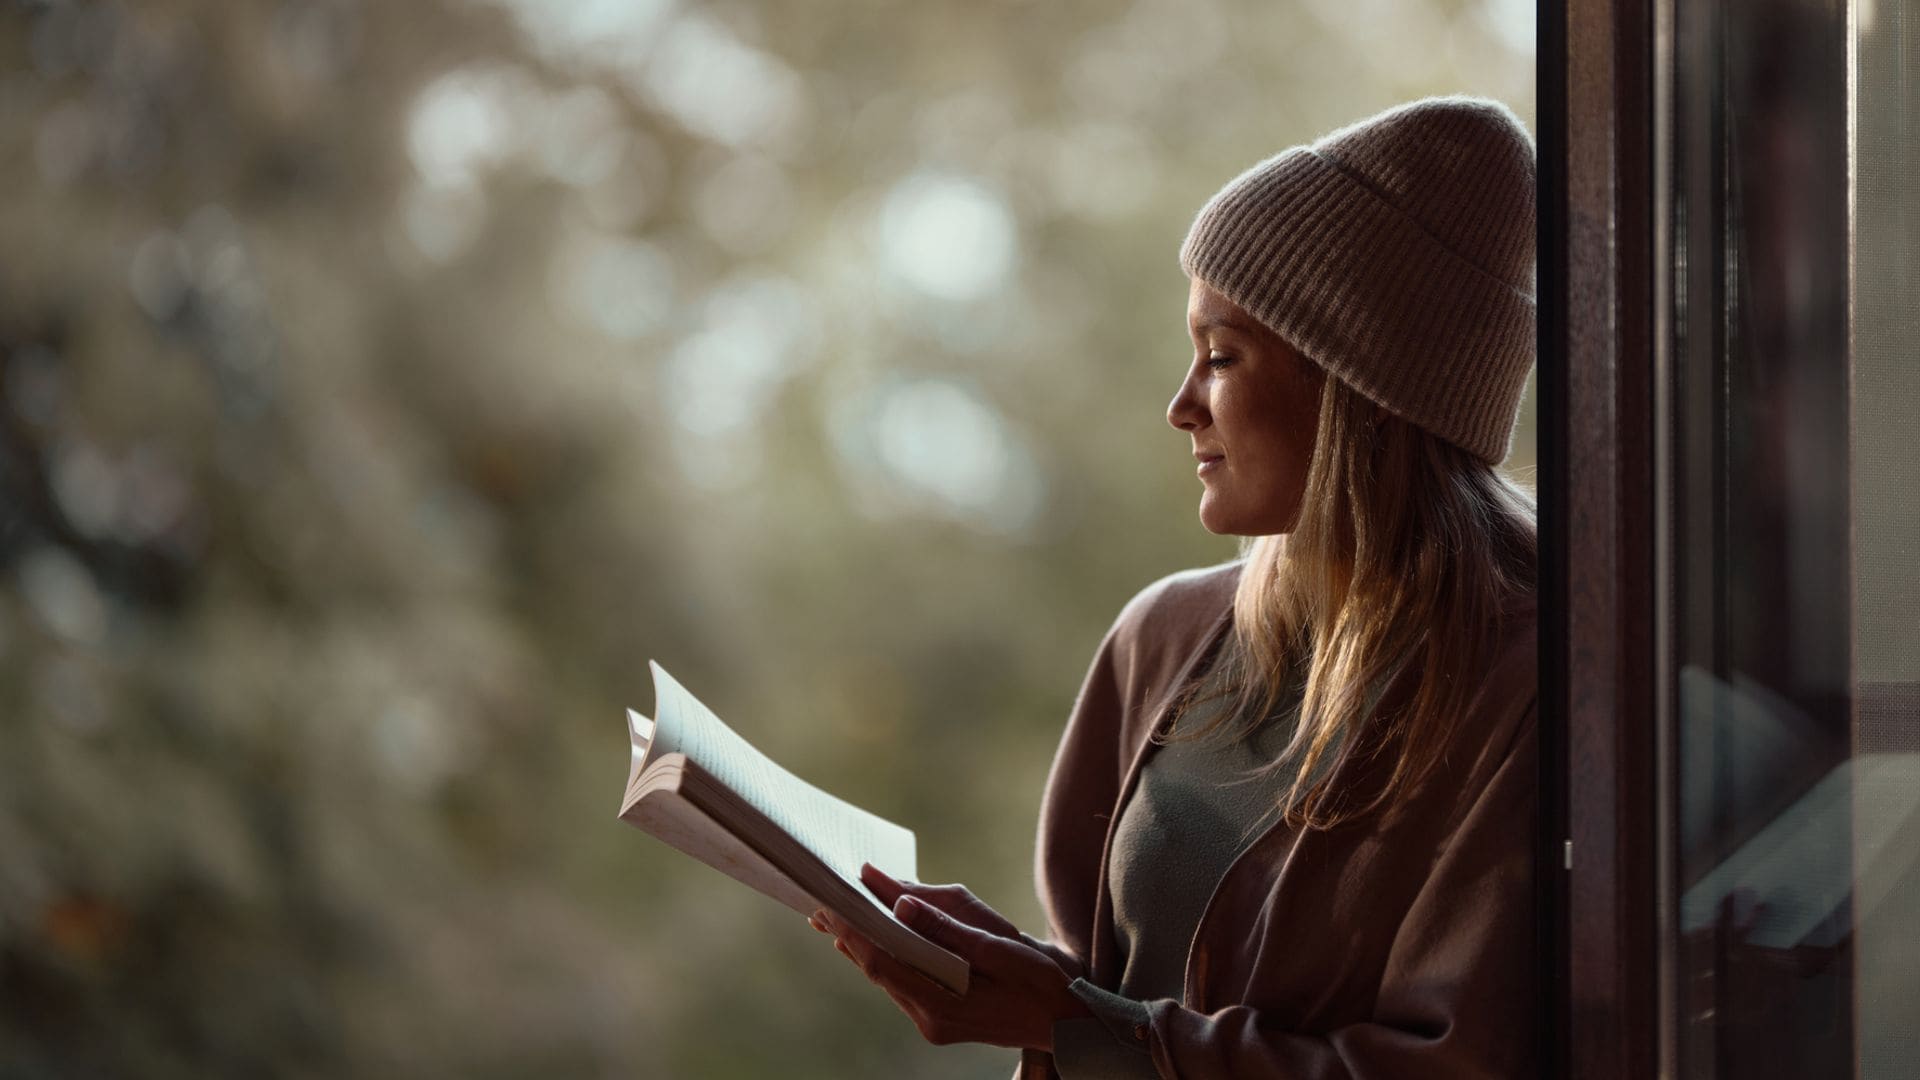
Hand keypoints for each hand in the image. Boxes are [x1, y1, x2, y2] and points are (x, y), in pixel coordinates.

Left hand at [811, 866, 1090, 1050]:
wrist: (1069, 1022)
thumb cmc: (1041, 982)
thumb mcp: (999, 948)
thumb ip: (947, 927)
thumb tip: (901, 902)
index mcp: (942, 1006)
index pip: (884, 963)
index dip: (854, 931)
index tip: (831, 903)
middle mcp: (930, 1020)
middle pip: (879, 971)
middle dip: (852, 935)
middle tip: (823, 903)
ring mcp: (934, 1024)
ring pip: (889, 977)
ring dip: (867, 945)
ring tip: (838, 916)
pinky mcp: (941, 1019)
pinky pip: (905, 982)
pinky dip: (890, 956)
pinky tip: (878, 937)